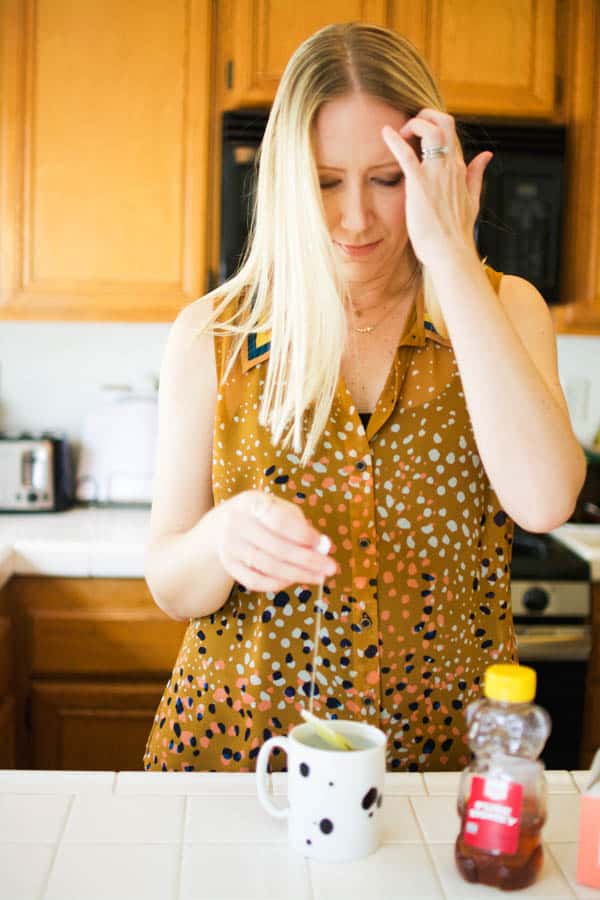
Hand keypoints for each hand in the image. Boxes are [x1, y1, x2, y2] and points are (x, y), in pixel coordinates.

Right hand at [214, 490, 336, 592]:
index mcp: (251, 502)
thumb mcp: (278, 509)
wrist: (221, 525)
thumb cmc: (261, 516)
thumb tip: (323, 548)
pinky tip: (295, 580)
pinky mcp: (228, 565)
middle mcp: (236, 523)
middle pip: (276, 547)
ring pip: (268, 566)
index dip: (303, 535)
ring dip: (298, 574)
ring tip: (319, 577)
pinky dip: (278, 583)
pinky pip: (255, 581)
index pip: (279, 520)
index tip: (323, 545)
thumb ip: (300, 525)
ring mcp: (229, 545)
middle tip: (331, 568)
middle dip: (308, 560)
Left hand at [381, 109, 492, 268]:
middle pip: (444, 123)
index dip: (435, 127)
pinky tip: (385, 132)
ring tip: (401, 132)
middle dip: (426, 115)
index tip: (420, 135)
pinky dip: (395, 140)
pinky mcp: (420, 185)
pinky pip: (407, 155)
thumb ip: (476, 175)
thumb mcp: (473, 199)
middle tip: (410, 126)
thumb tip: (487, 155)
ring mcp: (436, 174)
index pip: (451, 135)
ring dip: (414, 123)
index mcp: (460, 169)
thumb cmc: (457, 232)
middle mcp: (450, 167)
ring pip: (431, 131)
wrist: (451, 253)